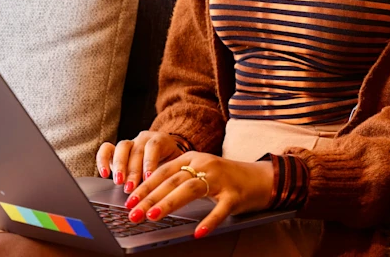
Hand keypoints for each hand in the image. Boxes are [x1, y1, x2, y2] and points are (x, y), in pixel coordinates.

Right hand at [96, 131, 185, 193]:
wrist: (166, 154)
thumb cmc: (171, 165)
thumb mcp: (173, 168)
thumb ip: (168, 175)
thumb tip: (165, 194)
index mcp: (161, 140)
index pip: (154, 146)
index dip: (150, 162)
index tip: (148, 178)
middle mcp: (144, 139)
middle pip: (137, 150)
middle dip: (133, 170)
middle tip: (131, 187)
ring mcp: (130, 143)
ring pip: (122, 147)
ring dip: (119, 166)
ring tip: (118, 182)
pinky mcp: (116, 150)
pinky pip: (106, 149)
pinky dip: (103, 160)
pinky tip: (104, 174)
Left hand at [123, 151, 274, 238]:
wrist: (261, 178)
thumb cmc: (226, 178)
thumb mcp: (201, 172)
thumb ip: (179, 180)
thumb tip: (149, 198)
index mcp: (194, 157)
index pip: (164, 170)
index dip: (145, 185)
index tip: (128, 201)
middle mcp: (205, 164)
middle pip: (173, 180)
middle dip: (150, 197)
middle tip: (133, 213)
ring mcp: (221, 179)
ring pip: (191, 189)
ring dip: (169, 203)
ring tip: (152, 217)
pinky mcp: (235, 194)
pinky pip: (220, 209)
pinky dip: (209, 221)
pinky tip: (198, 233)